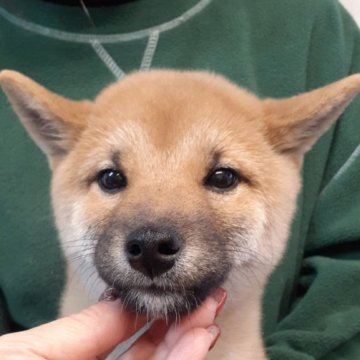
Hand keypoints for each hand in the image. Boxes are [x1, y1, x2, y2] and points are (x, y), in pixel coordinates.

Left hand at [0, 288, 225, 359]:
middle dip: (182, 326)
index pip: (125, 339)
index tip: (180, 294)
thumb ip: (87, 330)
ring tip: (209, 317)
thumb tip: (127, 302)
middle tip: (208, 300)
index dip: (156, 316)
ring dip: (189, 345)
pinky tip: (197, 343)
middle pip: (151, 356)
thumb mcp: (32, 353)